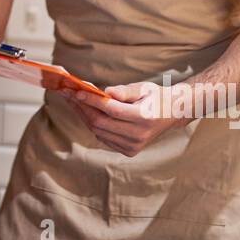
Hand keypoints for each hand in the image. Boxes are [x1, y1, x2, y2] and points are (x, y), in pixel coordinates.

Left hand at [59, 82, 185, 156]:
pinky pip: (104, 138)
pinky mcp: (129, 151)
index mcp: (144, 117)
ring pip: (99, 132)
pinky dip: (93, 125)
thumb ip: (124, 91)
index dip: (92, 100)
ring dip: (84, 116)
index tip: (77, 91)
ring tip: (74, 101)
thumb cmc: (155, 97)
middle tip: (68, 94)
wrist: (171, 114)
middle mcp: (139, 135)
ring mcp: (134, 146)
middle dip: (82, 108)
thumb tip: (105, 92)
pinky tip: (87, 112)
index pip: (112, 110)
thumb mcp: (143, 88)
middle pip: (101, 123)